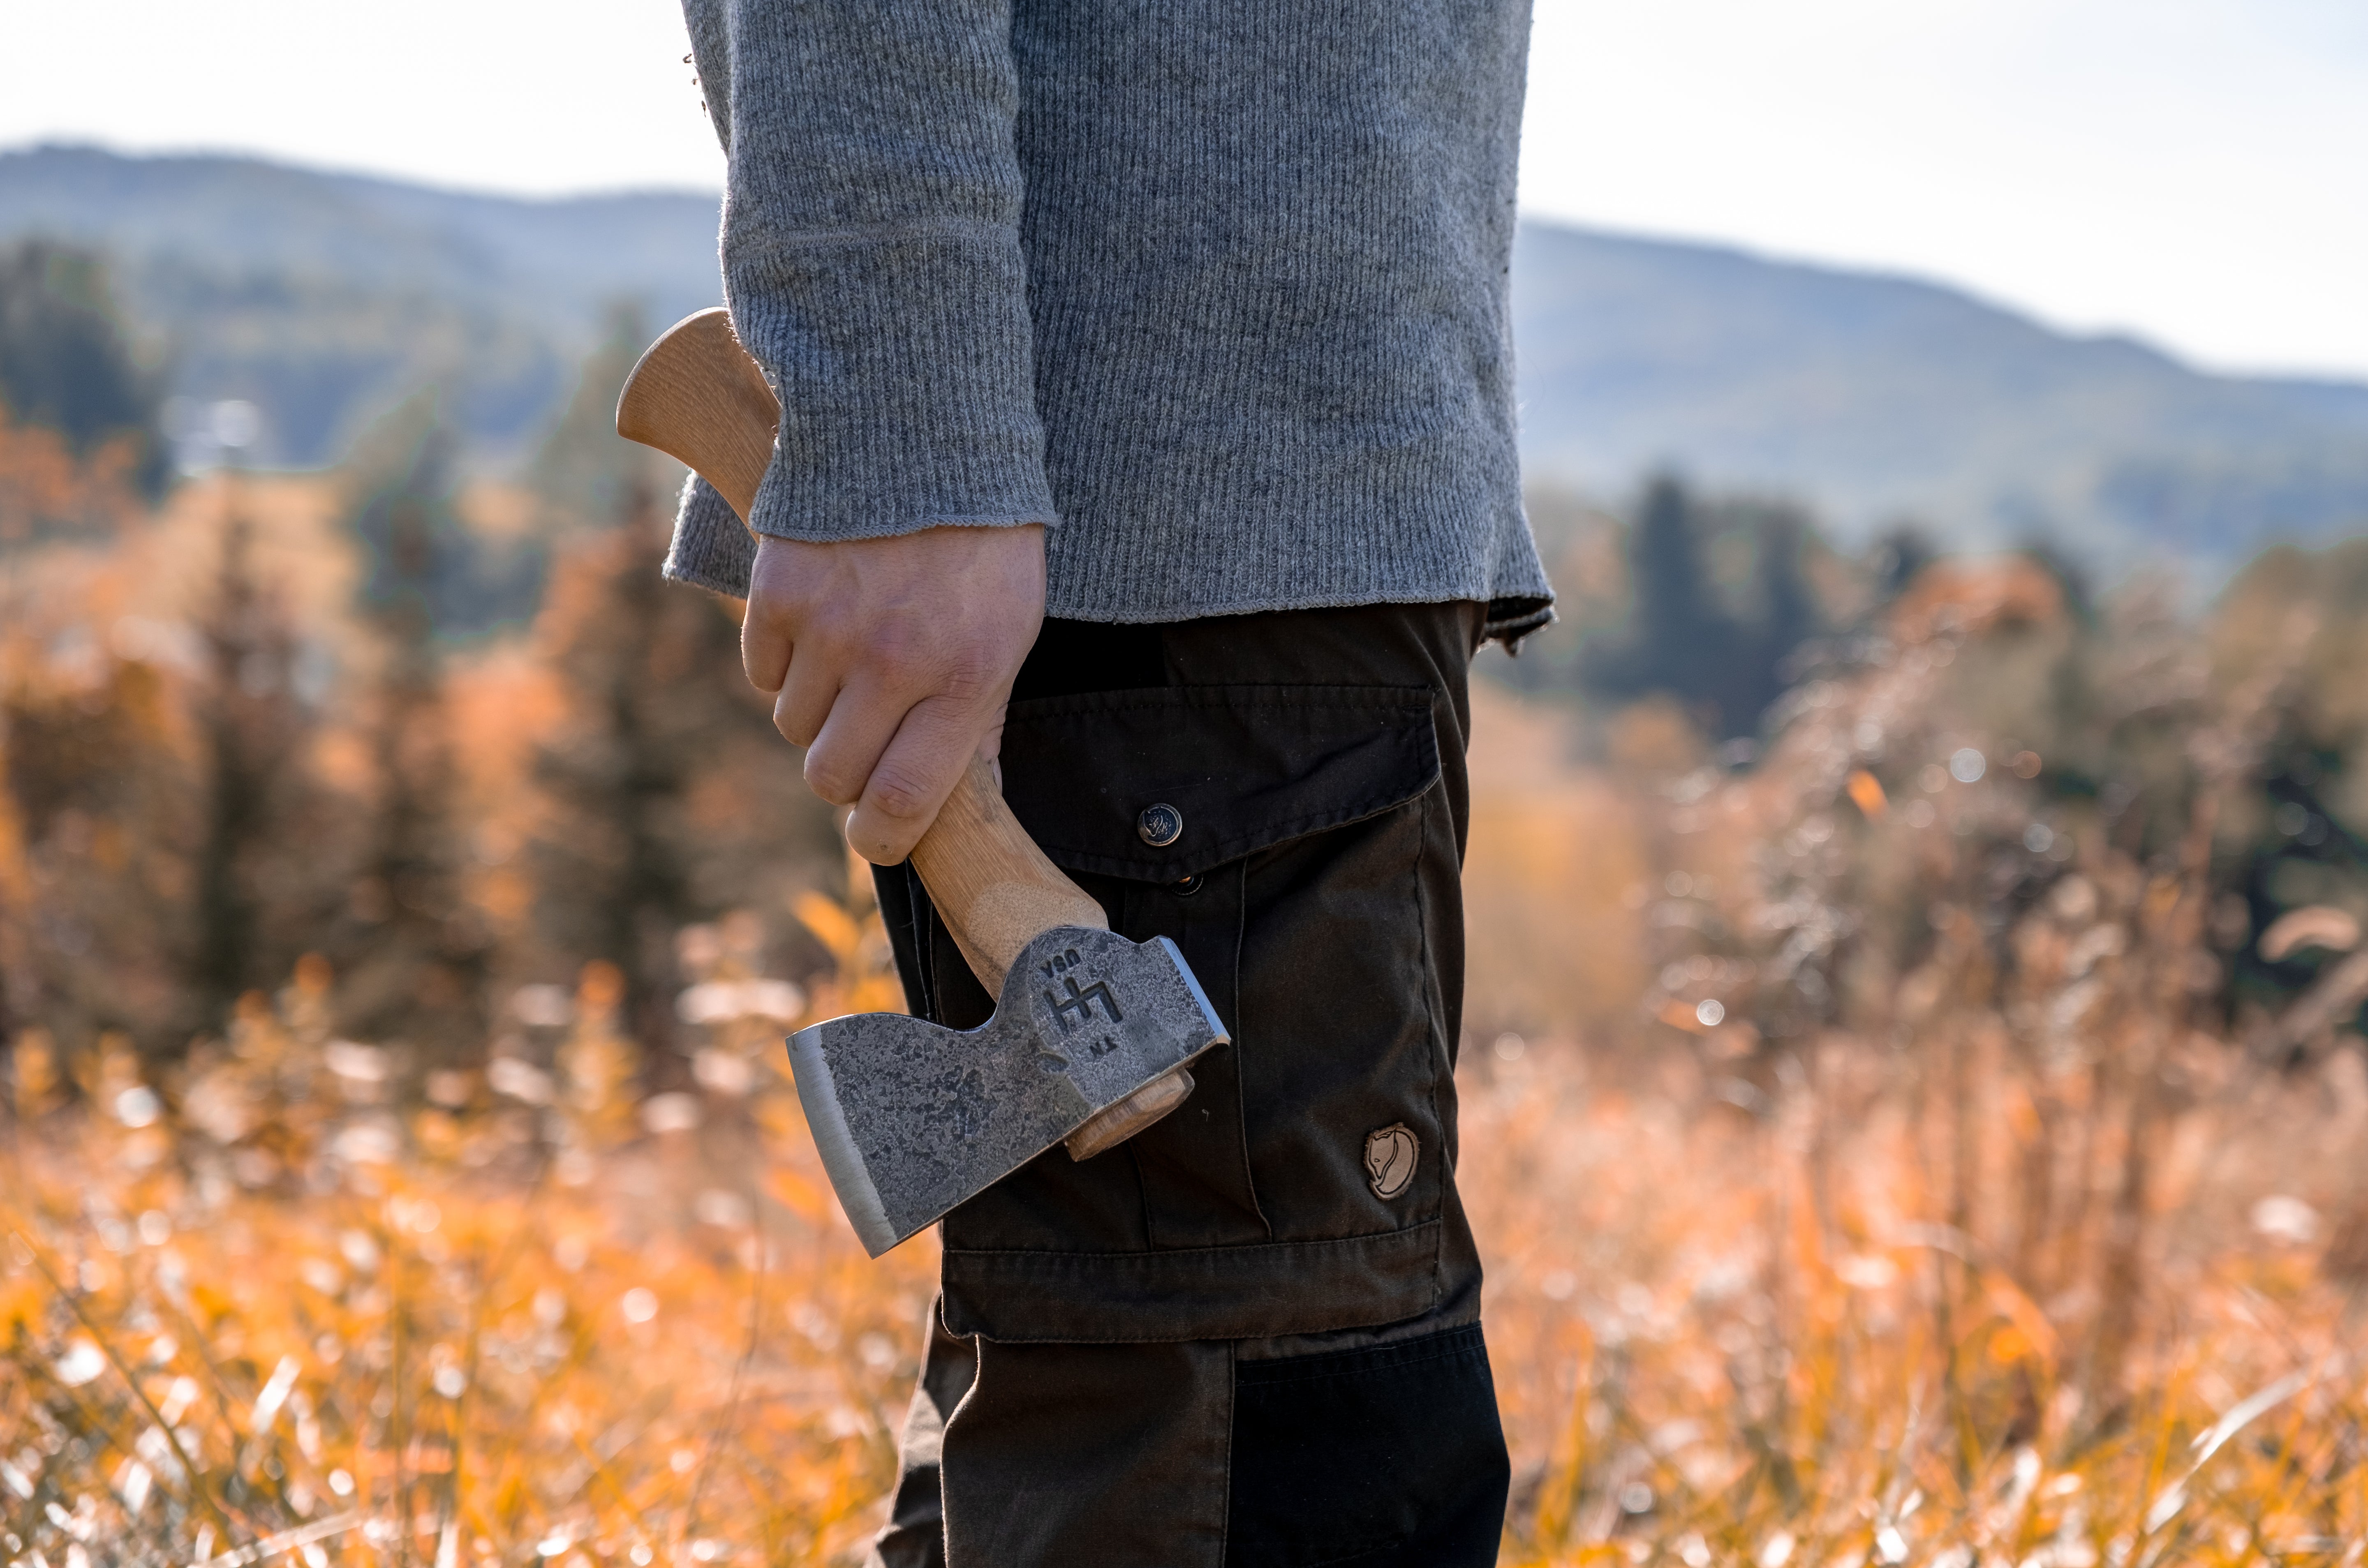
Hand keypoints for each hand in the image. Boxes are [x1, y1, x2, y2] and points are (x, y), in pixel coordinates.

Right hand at [741, 524, 1044, 864]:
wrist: (927, 441)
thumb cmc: (982, 549)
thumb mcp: (1010, 634)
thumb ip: (982, 720)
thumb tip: (972, 801)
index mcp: (961, 680)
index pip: (904, 798)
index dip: (883, 838)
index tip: (877, 840)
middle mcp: (891, 662)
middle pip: (833, 775)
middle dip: (846, 774)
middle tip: (866, 743)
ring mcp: (830, 628)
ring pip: (794, 727)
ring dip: (817, 716)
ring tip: (851, 668)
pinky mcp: (780, 593)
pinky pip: (764, 672)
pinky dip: (784, 668)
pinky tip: (819, 631)